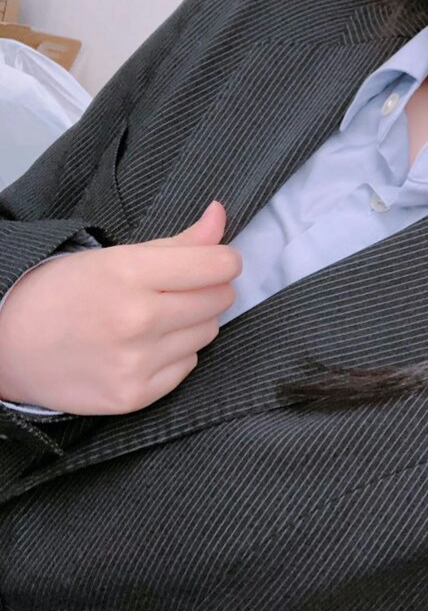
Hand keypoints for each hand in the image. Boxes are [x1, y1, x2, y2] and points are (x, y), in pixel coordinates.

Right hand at [0, 200, 240, 415]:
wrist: (10, 347)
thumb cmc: (64, 292)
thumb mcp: (115, 256)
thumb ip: (178, 242)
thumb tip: (220, 215)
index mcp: (129, 274)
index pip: (216, 265)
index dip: (223, 260)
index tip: (214, 261)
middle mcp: (136, 319)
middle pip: (218, 299)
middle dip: (208, 289)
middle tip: (178, 289)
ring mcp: (136, 362)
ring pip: (207, 333)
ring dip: (193, 322)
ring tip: (156, 317)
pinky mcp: (134, 395)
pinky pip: (188, 366)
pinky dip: (175, 354)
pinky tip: (145, 346)